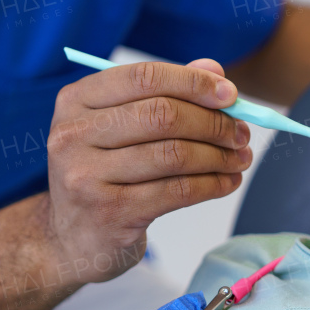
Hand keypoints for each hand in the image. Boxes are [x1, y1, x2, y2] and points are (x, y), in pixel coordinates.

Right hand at [44, 58, 251, 283]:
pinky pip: (177, 191)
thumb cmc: (101, 173)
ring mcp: (87, 176)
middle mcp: (74, 134)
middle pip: (162, 115)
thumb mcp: (118, 126)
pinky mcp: (110, 214)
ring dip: (219, 156)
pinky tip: (227, 182)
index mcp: (75, 100)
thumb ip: (163, 92)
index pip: (144, 77)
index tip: (230, 94)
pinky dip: (212, 185)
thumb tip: (213, 70)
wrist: (68, 239)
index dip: (193, 82)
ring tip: (239, 158)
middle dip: (212, 122)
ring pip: (174, 154)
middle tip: (240, 132)